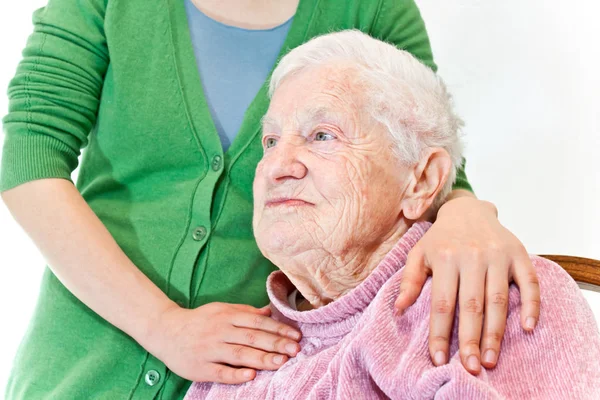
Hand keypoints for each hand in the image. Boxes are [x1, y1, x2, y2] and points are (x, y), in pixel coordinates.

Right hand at [142, 302, 301, 383]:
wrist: (165, 331)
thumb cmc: (199, 321)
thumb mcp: (221, 309)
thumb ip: (245, 311)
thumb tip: (269, 311)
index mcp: (227, 315)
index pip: (257, 322)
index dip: (278, 329)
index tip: (295, 336)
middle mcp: (220, 331)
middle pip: (252, 337)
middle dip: (275, 344)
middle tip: (295, 350)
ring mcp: (210, 349)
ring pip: (239, 354)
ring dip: (262, 359)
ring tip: (281, 363)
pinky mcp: (200, 367)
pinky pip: (220, 371)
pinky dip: (235, 374)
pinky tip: (250, 376)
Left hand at [395, 196, 539, 374]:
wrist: (468, 209)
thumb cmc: (440, 238)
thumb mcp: (418, 253)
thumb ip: (409, 280)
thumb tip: (398, 308)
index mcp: (445, 257)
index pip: (442, 302)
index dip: (440, 333)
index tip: (438, 359)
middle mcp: (472, 256)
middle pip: (472, 305)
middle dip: (470, 339)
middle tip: (470, 367)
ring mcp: (497, 255)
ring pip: (499, 299)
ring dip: (496, 332)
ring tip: (490, 359)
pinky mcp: (518, 253)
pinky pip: (529, 281)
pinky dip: (531, 304)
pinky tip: (527, 327)